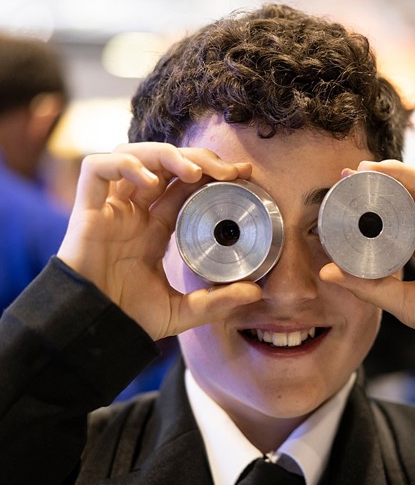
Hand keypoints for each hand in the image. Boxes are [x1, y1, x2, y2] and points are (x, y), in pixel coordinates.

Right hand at [57, 142, 261, 339]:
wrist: (96, 330)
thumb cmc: (132, 318)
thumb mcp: (184, 310)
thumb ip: (218, 301)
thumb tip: (257, 294)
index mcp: (156, 229)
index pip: (185, 187)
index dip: (211, 174)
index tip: (242, 173)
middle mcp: (135, 212)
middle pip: (165, 165)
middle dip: (198, 158)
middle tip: (229, 171)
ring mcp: (111, 209)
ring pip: (134, 156)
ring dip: (166, 155)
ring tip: (194, 172)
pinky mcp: (87, 210)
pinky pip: (97, 169)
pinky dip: (124, 165)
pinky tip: (151, 182)